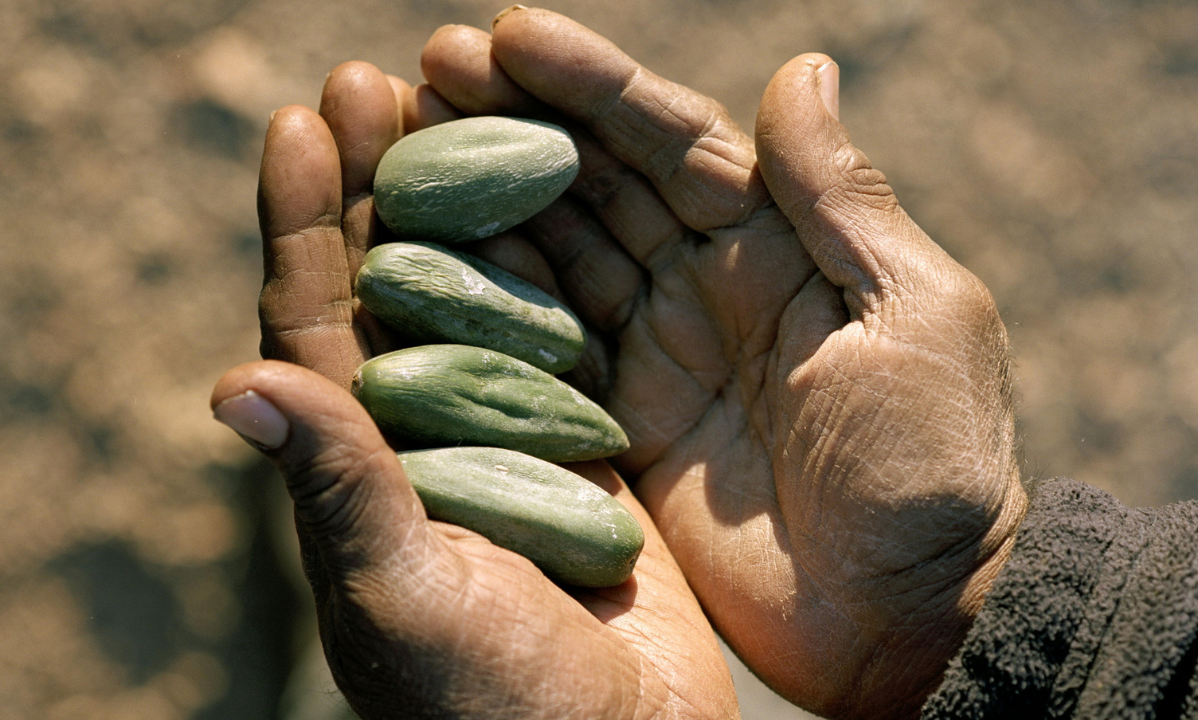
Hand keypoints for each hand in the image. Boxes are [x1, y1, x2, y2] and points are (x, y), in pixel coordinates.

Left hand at [220, 61, 738, 717]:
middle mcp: (421, 439)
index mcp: (355, 468)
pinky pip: (559, 336)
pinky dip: (553, 264)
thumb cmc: (490, 700)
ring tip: (461, 108)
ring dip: (464, 203)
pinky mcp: (581, 449)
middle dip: (377, 182)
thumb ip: (334, 489)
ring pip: (475, 295)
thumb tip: (234, 384)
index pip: (314, 321)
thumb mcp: (400, 592)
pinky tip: (557, 197)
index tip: (301, 119)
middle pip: (390, 286)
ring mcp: (504, 437)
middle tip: (376, 79)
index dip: (304, 220)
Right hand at [416, 8, 1029, 718]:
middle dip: (515, 119)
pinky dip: (485, 302)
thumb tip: (802, 68)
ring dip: (484, 197)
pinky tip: (421, 259)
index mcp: (778, 241)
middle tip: (425, 67)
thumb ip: (841, 199)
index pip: (670, 140)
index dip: (592, 84)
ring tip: (401, 142)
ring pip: (554, 255)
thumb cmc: (931, 464)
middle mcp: (704, 283)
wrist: (908, 615)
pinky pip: (540, 350)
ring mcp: (655, 354)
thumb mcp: (912, 315)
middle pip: (595, 182)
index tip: (507, 36)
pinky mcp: (618, 427)